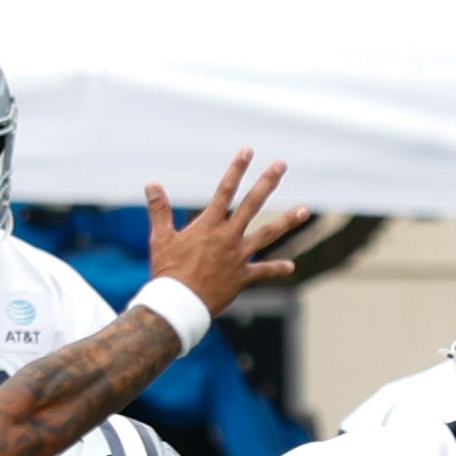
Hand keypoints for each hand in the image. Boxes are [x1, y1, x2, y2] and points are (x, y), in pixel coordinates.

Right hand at [144, 150, 307, 319]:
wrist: (179, 304)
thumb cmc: (167, 271)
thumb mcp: (160, 238)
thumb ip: (159, 210)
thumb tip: (151, 184)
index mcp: (208, 225)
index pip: (225, 190)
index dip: (236, 169)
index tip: (248, 151)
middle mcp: (227, 237)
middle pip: (252, 204)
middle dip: (267, 183)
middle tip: (281, 164)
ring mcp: (237, 257)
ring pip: (267, 234)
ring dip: (286, 221)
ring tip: (305, 210)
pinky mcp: (242, 277)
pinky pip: (262, 271)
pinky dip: (276, 269)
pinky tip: (291, 266)